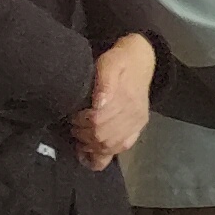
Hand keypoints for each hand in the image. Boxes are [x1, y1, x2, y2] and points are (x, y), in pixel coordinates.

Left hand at [70, 35, 152, 169]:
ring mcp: (137, 123)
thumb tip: (98, 104)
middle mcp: (134, 114)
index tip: (73, 116)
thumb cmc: (119, 61)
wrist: (141, 61)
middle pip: (103, 136)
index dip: (80, 122)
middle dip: (83, 135)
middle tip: (74, 126)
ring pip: (111, 146)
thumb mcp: (109, 63)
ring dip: (92, 145)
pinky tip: (92, 151)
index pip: (97, 121)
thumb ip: (105, 82)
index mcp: (126, 99)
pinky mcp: (138, 128)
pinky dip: (105, 153)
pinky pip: (122, 148)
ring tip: (81, 137)